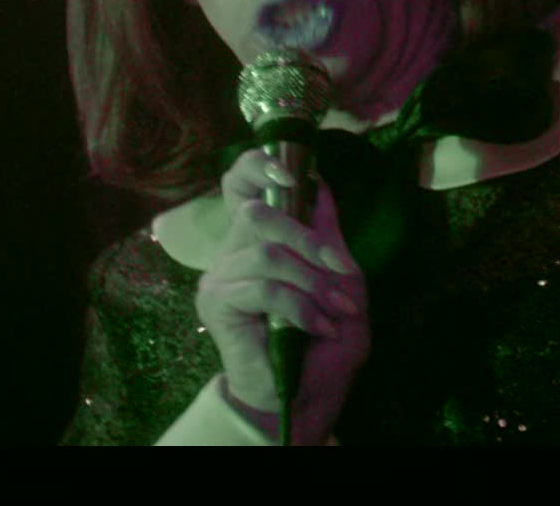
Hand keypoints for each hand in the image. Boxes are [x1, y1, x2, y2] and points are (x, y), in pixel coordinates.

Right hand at [196, 147, 369, 443]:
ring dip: (313, 284)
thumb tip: (320, 183)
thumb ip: (327, 233)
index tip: (294, 176)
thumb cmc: (324, 336)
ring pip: (267, 255)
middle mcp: (232, 250)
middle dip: (309, 240)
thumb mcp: (340, 277)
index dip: (258, 167)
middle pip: (258, 213)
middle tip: (341, 273)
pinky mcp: (217, 305)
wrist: (307, 392)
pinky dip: (302, 307)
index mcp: (258, 237)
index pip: (239, 183)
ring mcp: (220, 277)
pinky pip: (264, 289)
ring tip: (337, 311)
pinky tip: (319, 327)